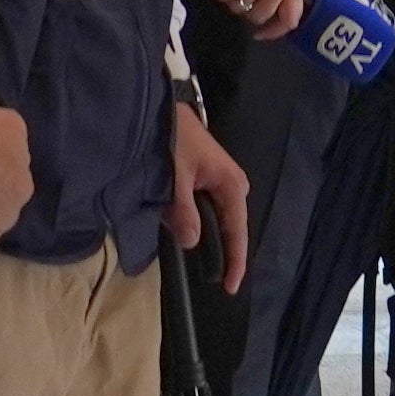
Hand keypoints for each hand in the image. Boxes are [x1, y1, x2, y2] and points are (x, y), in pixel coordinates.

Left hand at [163, 99, 250, 290]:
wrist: (157, 108)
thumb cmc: (171, 137)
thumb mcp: (173, 175)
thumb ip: (182, 210)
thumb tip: (192, 242)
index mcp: (230, 183)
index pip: (237, 231)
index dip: (235, 261)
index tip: (229, 287)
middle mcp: (231, 185)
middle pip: (229, 228)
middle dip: (218, 250)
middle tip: (209, 276)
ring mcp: (218, 183)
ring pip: (213, 220)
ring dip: (201, 234)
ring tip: (191, 252)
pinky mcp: (203, 180)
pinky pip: (203, 210)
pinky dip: (192, 221)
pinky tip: (180, 228)